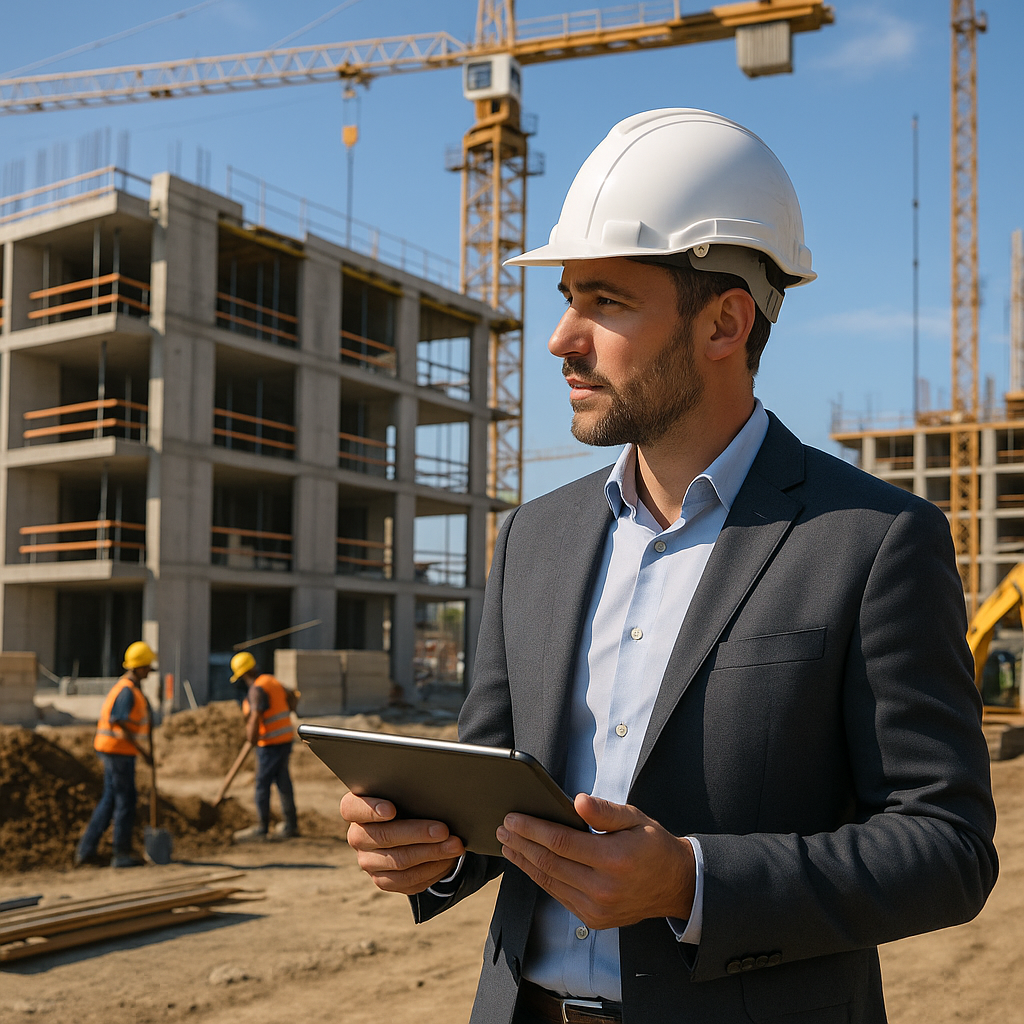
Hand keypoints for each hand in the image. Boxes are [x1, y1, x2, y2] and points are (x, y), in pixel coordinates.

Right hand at [340, 792, 465, 895]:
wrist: (413, 829)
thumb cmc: (409, 801)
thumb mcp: (407, 792)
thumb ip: (411, 790)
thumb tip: (437, 793)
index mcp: (356, 808)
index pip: (351, 808)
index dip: (370, 809)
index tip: (391, 809)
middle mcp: (357, 836)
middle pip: (383, 836)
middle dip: (417, 833)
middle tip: (444, 830)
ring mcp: (368, 861)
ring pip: (398, 861)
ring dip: (431, 853)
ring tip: (454, 846)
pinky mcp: (383, 880)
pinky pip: (407, 881)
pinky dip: (431, 870)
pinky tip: (447, 860)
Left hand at [496, 793, 695, 930]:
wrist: (675, 885)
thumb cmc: (653, 846)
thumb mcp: (634, 819)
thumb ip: (604, 811)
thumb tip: (576, 801)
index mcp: (613, 860)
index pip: (561, 842)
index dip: (532, 829)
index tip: (512, 818)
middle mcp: (602, 889)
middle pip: (549, 863)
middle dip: (521, 844)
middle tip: (502, 829)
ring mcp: (596, 908)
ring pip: (549, 882)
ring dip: (525, 862)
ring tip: (508, 845)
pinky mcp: (593, 919)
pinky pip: (559, 896)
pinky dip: (540, 878)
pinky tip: (529, 864)